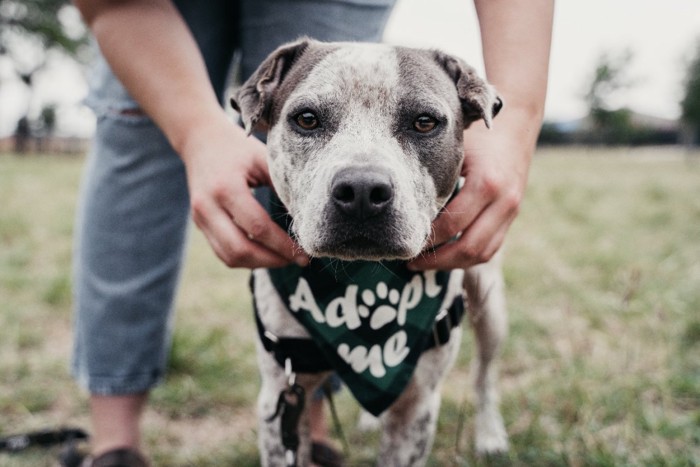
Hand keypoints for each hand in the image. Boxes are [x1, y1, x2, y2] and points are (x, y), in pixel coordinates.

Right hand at [180, 115, 308, 268]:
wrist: (200, 140)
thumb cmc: (238, 148)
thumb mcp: (263, 159)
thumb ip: (282, 186)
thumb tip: (306, 217)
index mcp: (226, 188)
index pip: (258, 227)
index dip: (283, 245)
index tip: (304, 252)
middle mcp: (208, 207)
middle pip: (241, 250)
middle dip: (272, 260)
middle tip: (297, 260)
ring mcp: (200, 218)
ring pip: (229, 257)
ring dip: (259, 263)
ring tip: (284, 258)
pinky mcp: (200, 224)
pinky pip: (222, 252)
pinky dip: (245, 258)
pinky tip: (266, 253)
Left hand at [408, 109, 536, 270]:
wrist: (518, 123)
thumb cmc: (478, 134)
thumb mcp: (456, 149)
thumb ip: (435, 175)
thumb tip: (403, 202)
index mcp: (486, 184)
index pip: (452, 226)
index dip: (429, 239)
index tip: (407, 242)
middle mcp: (503, 202)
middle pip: (470, 248)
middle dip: (438, 260)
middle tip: (412, 262)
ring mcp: (511, 211)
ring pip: (483, 253)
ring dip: (454, 264)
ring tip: (426, 263)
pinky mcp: (512, 215)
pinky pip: (492, 247)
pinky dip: (469, 256)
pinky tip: (447, 255)